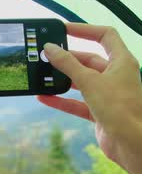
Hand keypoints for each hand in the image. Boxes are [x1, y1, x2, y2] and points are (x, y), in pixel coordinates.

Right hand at [38, 23, 141, 173]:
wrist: (131, 143)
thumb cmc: (120, 109)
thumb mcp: (89, 81)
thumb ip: (68, 64)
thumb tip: (50, 49)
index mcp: (121, 61)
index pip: (105, 36)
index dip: (85, 29)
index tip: (64, 29)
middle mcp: (115, 75)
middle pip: (88, 59)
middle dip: (66, 58)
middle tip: (46, 56)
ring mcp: (107, 93)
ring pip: (80, 81)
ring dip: (61, 79)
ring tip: (42, 76)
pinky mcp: (98, 110)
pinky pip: (76, 101)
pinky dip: (61, 99)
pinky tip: (44, 97)